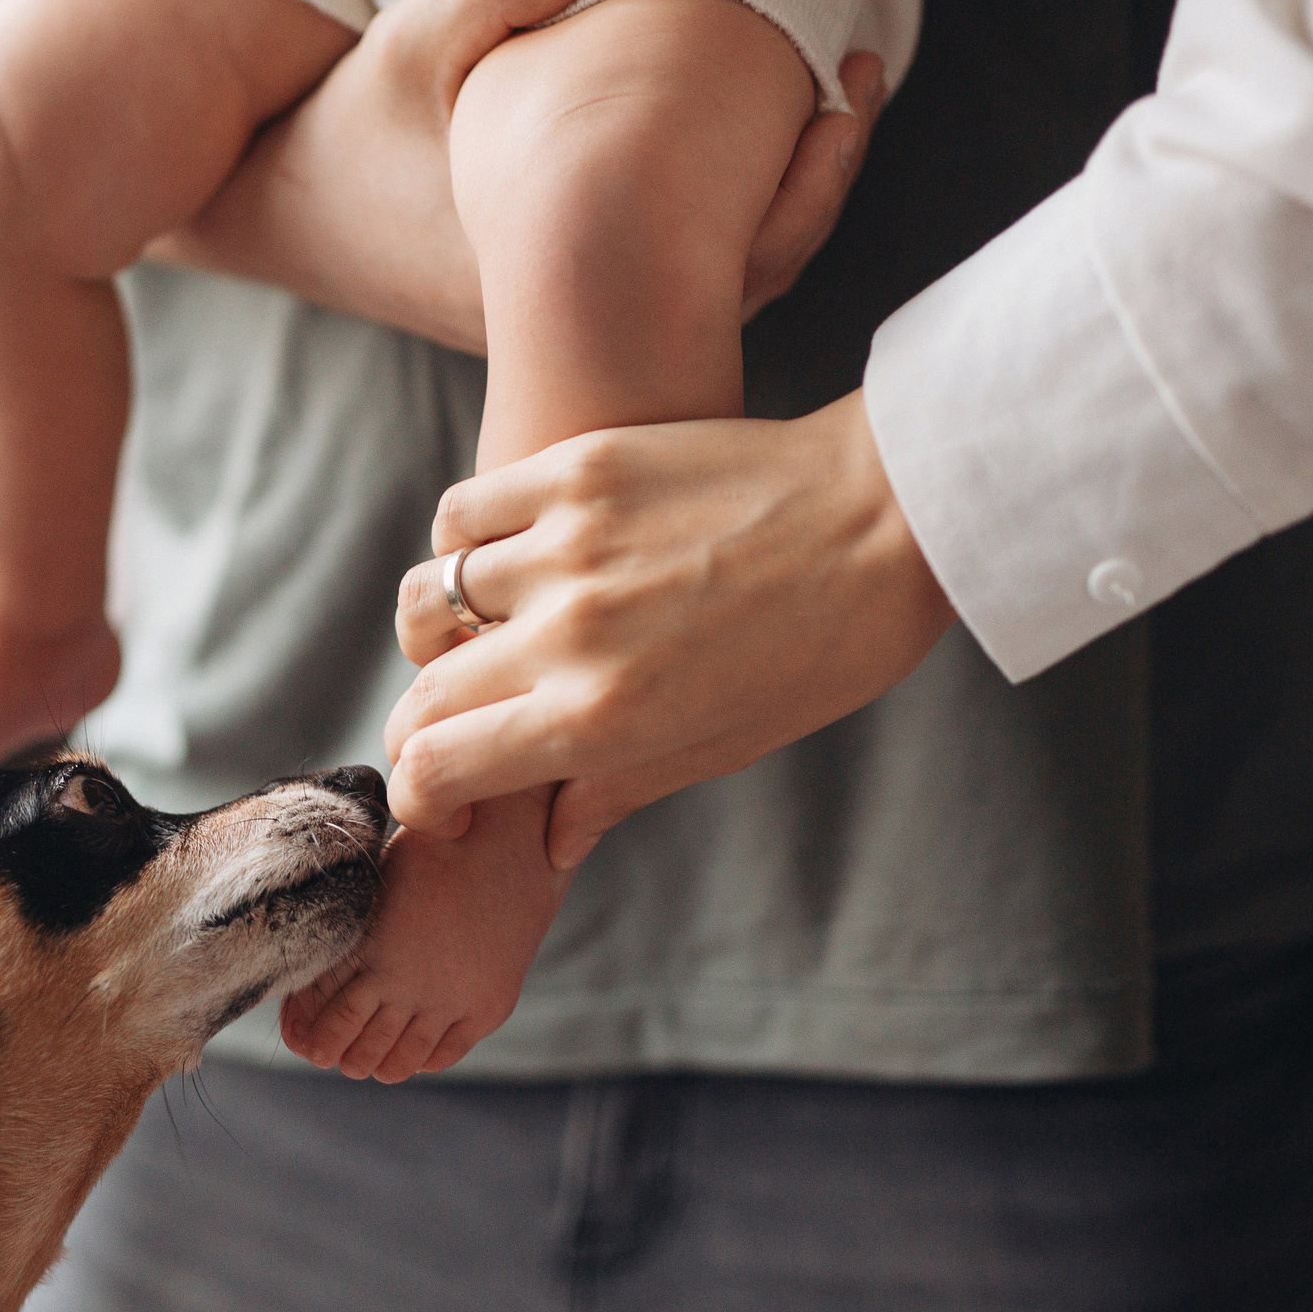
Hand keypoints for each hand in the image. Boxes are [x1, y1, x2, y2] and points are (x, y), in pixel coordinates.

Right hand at [160, 0, 888, 353]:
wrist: (282, 214)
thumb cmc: (350, 127)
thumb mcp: (413, 43)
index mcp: (553, 272)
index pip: (724, 256)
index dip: (811, 181)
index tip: (850, 84)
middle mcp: (565, 327)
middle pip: (741, 284)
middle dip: (817, 191)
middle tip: (858, 85)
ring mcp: (563, 334)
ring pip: (708, 296)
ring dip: (777, 211)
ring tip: (828, 108)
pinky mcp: (554, 325)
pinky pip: (669, 294)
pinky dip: (723, 230)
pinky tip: (752, 148)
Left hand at [279, 788, 571, 1078]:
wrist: (506, 840)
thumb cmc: (431, 850)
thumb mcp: (375, 885)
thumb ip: (346, 931)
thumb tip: (313, 977)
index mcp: (375, 953)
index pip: (331, 1020)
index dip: (314, 1038)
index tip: (306, 1044)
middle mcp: (410, 985)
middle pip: (363, 1047)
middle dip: (343, 1057)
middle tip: (335, 1057)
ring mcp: (452, 1000)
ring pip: (403, 1059)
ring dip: (381, 1065)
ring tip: (370, 1063)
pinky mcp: (488, 1006)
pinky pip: (445, 1054)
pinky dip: (423, 1060)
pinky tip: (413, 1054)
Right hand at [383, 391, 956, 866]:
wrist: (892, 517)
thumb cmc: (827, 644)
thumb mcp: (729, 744)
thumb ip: (619, 789)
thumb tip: (550, 841)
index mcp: (602, 718)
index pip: (437, 766)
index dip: (419, 796)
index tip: (442, 801)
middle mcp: (568, 634)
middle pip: (426, 694)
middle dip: (424, 728)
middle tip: (453, 732)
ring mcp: (566, 544)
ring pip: (427, 599)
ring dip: (437, 636)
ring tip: (473, 642)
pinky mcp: (578, 469)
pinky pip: (463, 512)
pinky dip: (458, 547)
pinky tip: (495, 563)